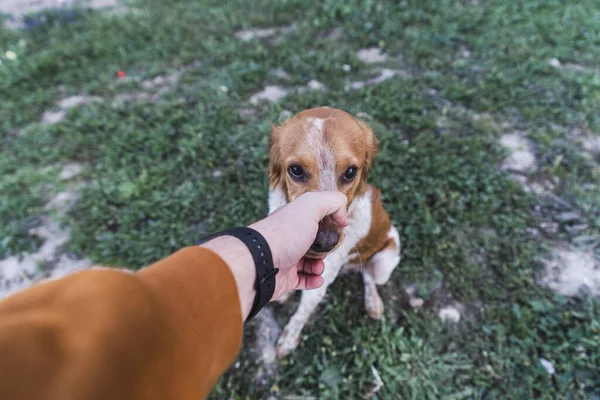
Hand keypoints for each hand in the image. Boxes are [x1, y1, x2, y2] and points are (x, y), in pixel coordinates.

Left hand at [201, 191, 347, 318]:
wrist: (261, 262)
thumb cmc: (285, 233)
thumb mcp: (311, 206)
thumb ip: (332, 201)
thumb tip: (344, 216)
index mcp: (294, 218)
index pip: (314, 216)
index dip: (329, 220)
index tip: (340, 225)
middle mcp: (289, 237)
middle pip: (313, 241)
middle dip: (326, 246)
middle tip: (329, 247)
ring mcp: (286, 258)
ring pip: (310, 262)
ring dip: (320, 265)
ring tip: (319, 266)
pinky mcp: (284, 278)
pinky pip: (303, 280)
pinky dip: (314, 280)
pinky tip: (317, 278)